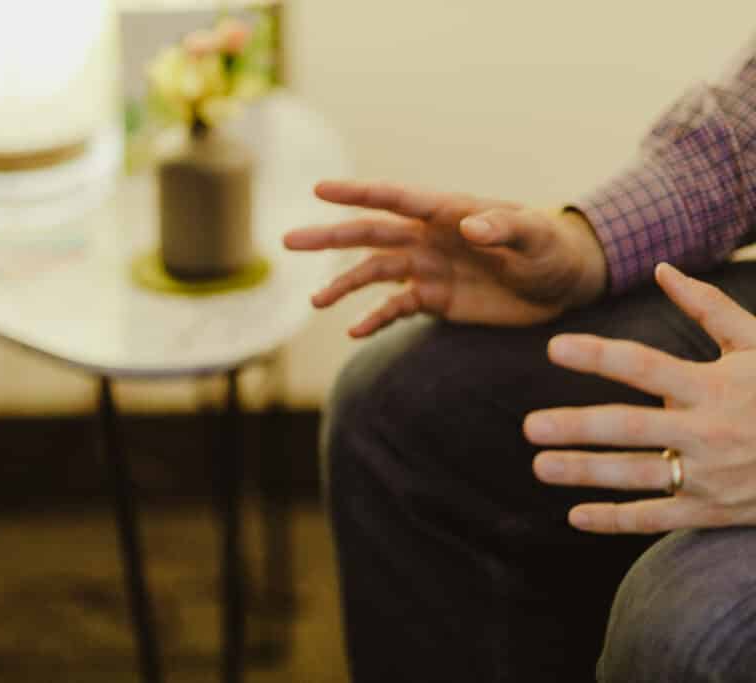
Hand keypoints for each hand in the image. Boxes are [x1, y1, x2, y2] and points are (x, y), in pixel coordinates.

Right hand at [283, 180, 607, 335]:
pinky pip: (395, 309)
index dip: (357, 194)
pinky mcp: (434, 299)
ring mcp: (427, 269)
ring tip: (315, 301)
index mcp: (447, 212)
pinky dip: (374, 319)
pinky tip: (354, 332)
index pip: (394, 199)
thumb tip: (470, 226)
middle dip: (329, 238)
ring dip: (343, 286)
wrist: (562, 284)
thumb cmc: (551, 249)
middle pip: (369, 235)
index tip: (319, 190)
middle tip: (289, 240)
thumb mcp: (535, 237)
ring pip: (373, 274)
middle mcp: (427, 238)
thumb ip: (505, 227)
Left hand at [526, 263, 755, 533]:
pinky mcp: (712, 510)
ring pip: (637, 477)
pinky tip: (575, 516)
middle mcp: (708, 432)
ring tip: (539, 465)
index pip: (646, 366)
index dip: (599, 356)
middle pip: (632, 428)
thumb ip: (708, 308)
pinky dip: (616, 520)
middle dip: (579, 427)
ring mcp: (710, 476)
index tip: (554, 348)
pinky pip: (657, 519)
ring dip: (585, 473)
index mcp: (715, 385)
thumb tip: (662, 269)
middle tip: (529, 426)